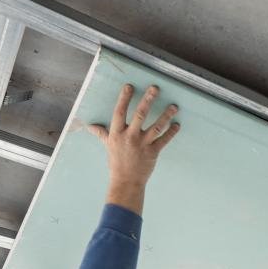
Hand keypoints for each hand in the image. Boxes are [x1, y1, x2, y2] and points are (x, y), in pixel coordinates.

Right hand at [88, 84, 180, 212]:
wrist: (126, 181)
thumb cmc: (116, 162)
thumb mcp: (108, 146)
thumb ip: (101, 134)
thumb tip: (90, 126)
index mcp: (117, 134)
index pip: (120, 112)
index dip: (124, 98)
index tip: (130, 86)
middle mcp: (130, 137)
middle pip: (140, 115)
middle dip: (148, 100)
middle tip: (155, 88)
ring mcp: (142, 144)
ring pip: (156, 127)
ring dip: (166, 116)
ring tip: (174, 106)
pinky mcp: (153, 152)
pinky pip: (164, 140)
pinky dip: (171, 132)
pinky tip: (177, 124)